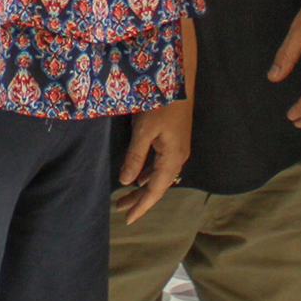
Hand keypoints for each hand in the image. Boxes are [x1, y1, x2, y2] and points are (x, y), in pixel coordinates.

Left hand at [116, 97, 192, 223]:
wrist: (179, 81)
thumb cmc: (160, 104)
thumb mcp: (144, 131)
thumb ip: (135, 157)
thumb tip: (125, 181)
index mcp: (172, 158)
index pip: (155, 191)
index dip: (141, 206)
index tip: (128, 219)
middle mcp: (178, 157)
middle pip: (158, 186)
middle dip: (139, 199)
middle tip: (120, 209)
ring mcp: (178, 148)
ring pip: (159, 176)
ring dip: (143, 187)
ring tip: (126, 196)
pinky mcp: (175, 140)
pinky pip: (161, 165)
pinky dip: (149, 174)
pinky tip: (140, 175)